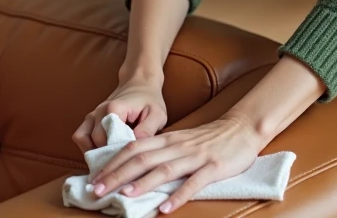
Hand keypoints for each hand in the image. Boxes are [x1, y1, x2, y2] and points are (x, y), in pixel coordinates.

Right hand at [73, 76, 166, 151]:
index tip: (129, 159)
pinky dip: (87, 146)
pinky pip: (80, 136)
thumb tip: (135, 146)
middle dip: (108, 154)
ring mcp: (93, 114)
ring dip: (94, 152)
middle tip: (122, 162)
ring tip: (112, 158)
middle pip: (95, 141)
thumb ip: (148, 130)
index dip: (117, 153)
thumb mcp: (157, 115)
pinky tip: (102, 151)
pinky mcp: (90, 119)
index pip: (108, 139)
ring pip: (83, 139)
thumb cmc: (150, 101)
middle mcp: (99, 111)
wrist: (140, 85)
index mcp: (114, 109)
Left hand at [89, 113, 264, 213]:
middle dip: (117, 175)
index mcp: (167, 139)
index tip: (94, 178)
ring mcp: (195, 156)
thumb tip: (134, 168)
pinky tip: (165, 208)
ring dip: (142, 184)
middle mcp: (177, 146)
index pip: (133, 149)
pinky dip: (178, 196)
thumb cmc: (209, 138)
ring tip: (124, 197)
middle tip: (98, 191)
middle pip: (142, 159)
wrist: (242, 128)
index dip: (112, 163)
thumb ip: (161, 152)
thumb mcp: (180, 141)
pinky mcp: (213, 167)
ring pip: (164, 170)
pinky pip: (193, 183)